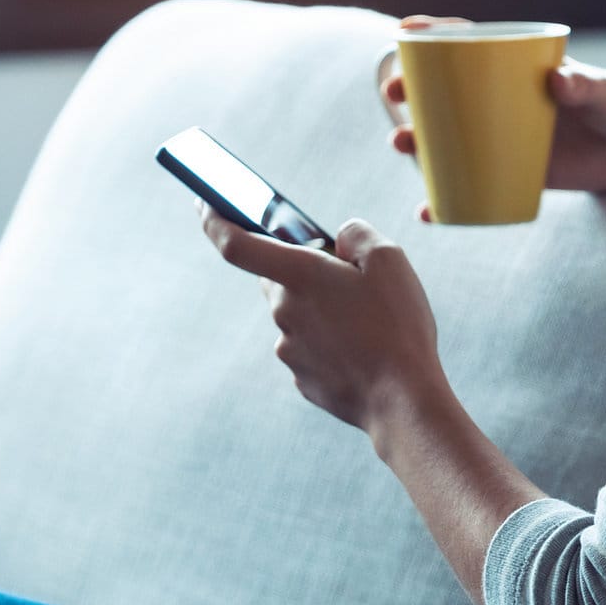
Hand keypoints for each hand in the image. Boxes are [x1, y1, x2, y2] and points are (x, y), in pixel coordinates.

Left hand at [198, 201, 445, 435]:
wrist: (403, 401)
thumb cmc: (397, 327)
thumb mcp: (390, 260)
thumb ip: (356, 235)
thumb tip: (338, 239)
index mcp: (299, 276)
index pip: (236, 244)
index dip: (214, 221)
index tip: (202, 204)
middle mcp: (284, 312)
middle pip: (278, 280)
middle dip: (304, 274)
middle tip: (347, 280)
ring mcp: (290, 350)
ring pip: (297, 317)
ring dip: (323, 312)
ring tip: (369, 324)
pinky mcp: (302, 379)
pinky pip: (310, 350)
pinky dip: (331, 345)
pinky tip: (363, 351)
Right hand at [382, 16, 605, 221]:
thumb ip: (587, 86)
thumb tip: (559, 83)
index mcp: (523, 68)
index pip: (472, 43)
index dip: (435, 35)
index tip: (404, 32)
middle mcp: (508, 100)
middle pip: (449, 91)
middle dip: (413, 90)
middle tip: (395, 95)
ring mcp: (511, 137)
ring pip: (453, 138)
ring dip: (420, 142)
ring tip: (403, 145)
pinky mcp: (522, 173)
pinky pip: (477, 185)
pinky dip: (451, 199)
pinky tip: (430, 210)